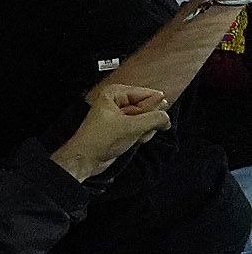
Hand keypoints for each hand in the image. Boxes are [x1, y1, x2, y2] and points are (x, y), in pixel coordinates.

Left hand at [52, 82, 170, 181]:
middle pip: (149, 107)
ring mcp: (121, 115)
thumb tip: (167, 116)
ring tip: (132, 136)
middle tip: (138, 130)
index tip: (150, 119)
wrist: (86, 160)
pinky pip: (142, 128)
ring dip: (145, 130)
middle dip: (148, 121)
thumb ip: (155, 118)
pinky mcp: (123, 127)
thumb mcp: (132, 127)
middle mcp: (118, 101)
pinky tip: (133, 141)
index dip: (153, 108)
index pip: (150, 94)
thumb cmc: (99, 140)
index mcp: (116, 93)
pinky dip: (141, 135)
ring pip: (147, 119)